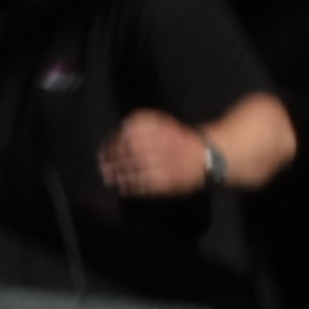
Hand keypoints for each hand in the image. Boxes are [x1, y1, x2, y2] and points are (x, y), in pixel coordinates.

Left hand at [99, 110, 217, 199]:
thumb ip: (144, 121)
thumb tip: (123, 126)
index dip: (115, 140)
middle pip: (131, 152)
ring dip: (119, 174)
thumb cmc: (180, 139)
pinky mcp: (168, 183)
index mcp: (162, 130)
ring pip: (136, 170)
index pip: (132, 133)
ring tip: (107, 176)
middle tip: (101, 161)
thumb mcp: (164, 122)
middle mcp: (162, 146)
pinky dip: (132, 187)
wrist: (207, 156)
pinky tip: (122, 187)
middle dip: (113, 158)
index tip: (105, 145)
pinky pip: (146, 186)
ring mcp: (165, 166)